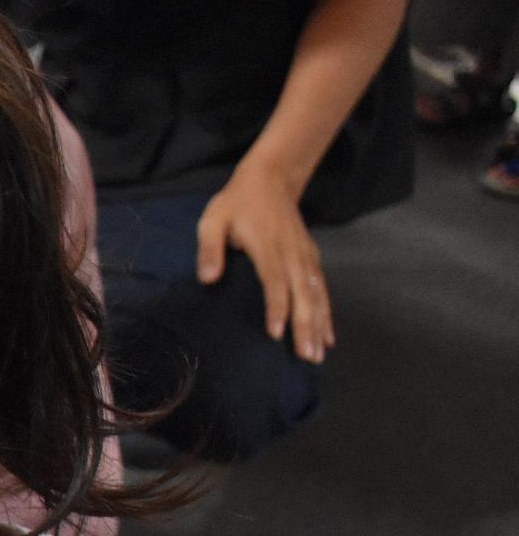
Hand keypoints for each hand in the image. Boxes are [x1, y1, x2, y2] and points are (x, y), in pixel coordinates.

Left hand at [197, 159, 334, 364]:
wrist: (271, 179)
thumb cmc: (236, 203)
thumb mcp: (213, 220)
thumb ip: (209, 249)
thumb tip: (207, 278)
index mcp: (268, 245)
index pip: (274, 280)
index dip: (277, 307)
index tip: (276, 333)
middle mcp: (292, 252)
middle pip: (302, 293)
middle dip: (305, 326)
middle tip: (306, 357)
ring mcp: (304, 255)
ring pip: (316, 294)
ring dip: (318, 325)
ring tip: (317, 355)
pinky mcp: (310, 257)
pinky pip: (321, 288)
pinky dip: (326, 312)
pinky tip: (327, 336)